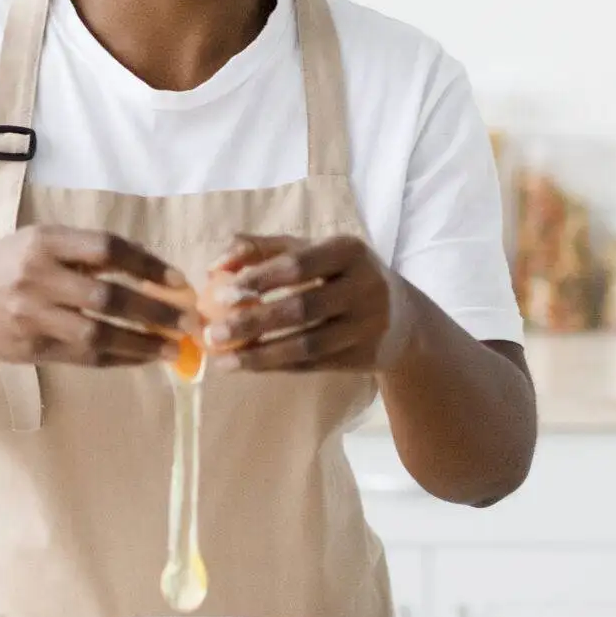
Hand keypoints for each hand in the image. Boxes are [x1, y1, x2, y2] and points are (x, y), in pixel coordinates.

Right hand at [0, 225, 191, 367]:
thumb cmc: (9, 265)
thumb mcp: (41, 243)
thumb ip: (88, 252)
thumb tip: (154, 269)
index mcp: (45, 241)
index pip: (107, 248)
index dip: (147, 265)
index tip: (178, 280)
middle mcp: (38, 277)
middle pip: (108, 296)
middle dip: (155, 311)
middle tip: (189, 321)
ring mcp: (33, 316)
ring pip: (98, 334)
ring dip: (142, 343)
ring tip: (175, 348)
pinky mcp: (33, 348)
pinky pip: (84, 356)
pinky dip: (119, 358)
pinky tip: (144, 357)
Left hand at [202, 234, 410, 371]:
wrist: (401, 317)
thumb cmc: (340, 275)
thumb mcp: (311, 251)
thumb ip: (262, 249)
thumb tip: (215, 266)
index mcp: (349, 250)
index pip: (298, 265)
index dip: (258, 279)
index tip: (220, 294)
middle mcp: (365, 286)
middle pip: (301, 308)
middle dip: (252, 322)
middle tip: (213, 333)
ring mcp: (368, 325)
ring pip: (307, 345)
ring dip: (260, 355)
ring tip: (224, 360)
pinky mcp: (366, 357)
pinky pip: (314, 365)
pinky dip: (278, 367)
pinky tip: (248, 366)